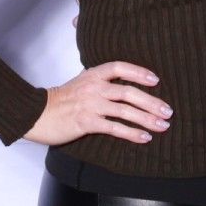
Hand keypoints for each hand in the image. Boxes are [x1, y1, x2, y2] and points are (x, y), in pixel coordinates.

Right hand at [24, 61, 173, 145]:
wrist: (37, 114)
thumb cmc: (61, 99)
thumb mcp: (81, 82)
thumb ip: (101, 80)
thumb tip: (125, 84)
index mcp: (93, 74)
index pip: (120, 67)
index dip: (139, 72)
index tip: (156, 80)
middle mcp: (94, 87)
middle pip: (128, 92)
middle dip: (151, 102)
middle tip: (168, 111)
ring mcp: (91, 105)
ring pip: (125, 111)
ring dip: (147, 119)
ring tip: (162, 126)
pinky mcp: (87, 122)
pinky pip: (114, 128)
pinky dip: (131, 133)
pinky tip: (144, 138)